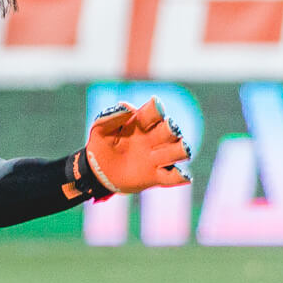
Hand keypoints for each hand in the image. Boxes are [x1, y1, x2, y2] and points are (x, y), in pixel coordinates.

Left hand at [68, 97, 191, 198]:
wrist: (98, 171)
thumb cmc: (101, 144)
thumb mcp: (100, 129)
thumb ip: (112, 117)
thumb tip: (128, 107)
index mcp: (141, 123)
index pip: (153, 112)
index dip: (156, 109)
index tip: (157, 106)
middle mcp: (153, 138)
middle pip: (170, 131)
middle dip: (172, 129)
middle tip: (170, 128)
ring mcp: (157, 158)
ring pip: (177, 151)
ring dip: (181, 150)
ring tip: (182, 149)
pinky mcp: (157, 176)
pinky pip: (173, 176)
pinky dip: (180, 176)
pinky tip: (184, 176)